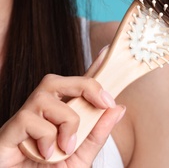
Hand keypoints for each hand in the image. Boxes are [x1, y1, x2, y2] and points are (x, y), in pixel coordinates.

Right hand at [0, 47, 125, 166]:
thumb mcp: (82, 157)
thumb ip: (98, 134)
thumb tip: (118, 108)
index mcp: (59, 117)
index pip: (75, 87)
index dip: (91, 67)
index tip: (108, 51)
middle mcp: (40, 114)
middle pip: (57, 80)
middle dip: (86, 85)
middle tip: (105, 102)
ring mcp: (23, 121)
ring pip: (45, 97)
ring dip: (67, 120)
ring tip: (67, 146)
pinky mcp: (8, 132)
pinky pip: (29, 119)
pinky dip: (46, 137)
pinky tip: (45, 155)